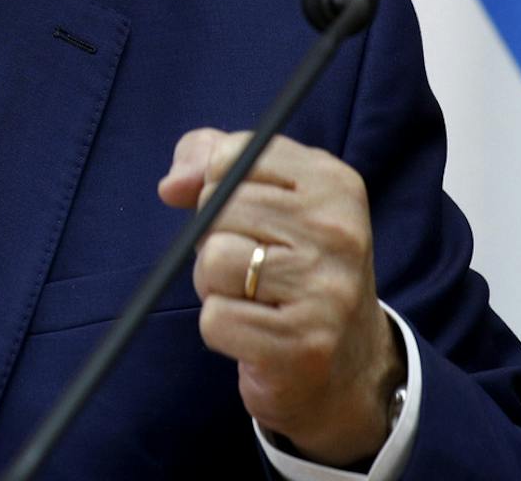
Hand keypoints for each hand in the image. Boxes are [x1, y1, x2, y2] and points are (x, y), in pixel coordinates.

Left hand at [158, 128, 404, 466]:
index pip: (235, 155)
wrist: (347, 365)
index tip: (240, 214)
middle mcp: (338, 232)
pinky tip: (256, 333)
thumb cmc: (291, 268)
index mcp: (334, 184)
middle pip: (218, 208)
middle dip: (213, 238)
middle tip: (251, 265)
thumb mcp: (266, 198)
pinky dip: (220, 330)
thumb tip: (172, 185)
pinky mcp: (302, 346)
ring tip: (252, 299)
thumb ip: (211, 161)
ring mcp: (326, 291)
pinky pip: (215, 319)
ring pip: (213, 261)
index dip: (215, 186)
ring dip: (214, 286)